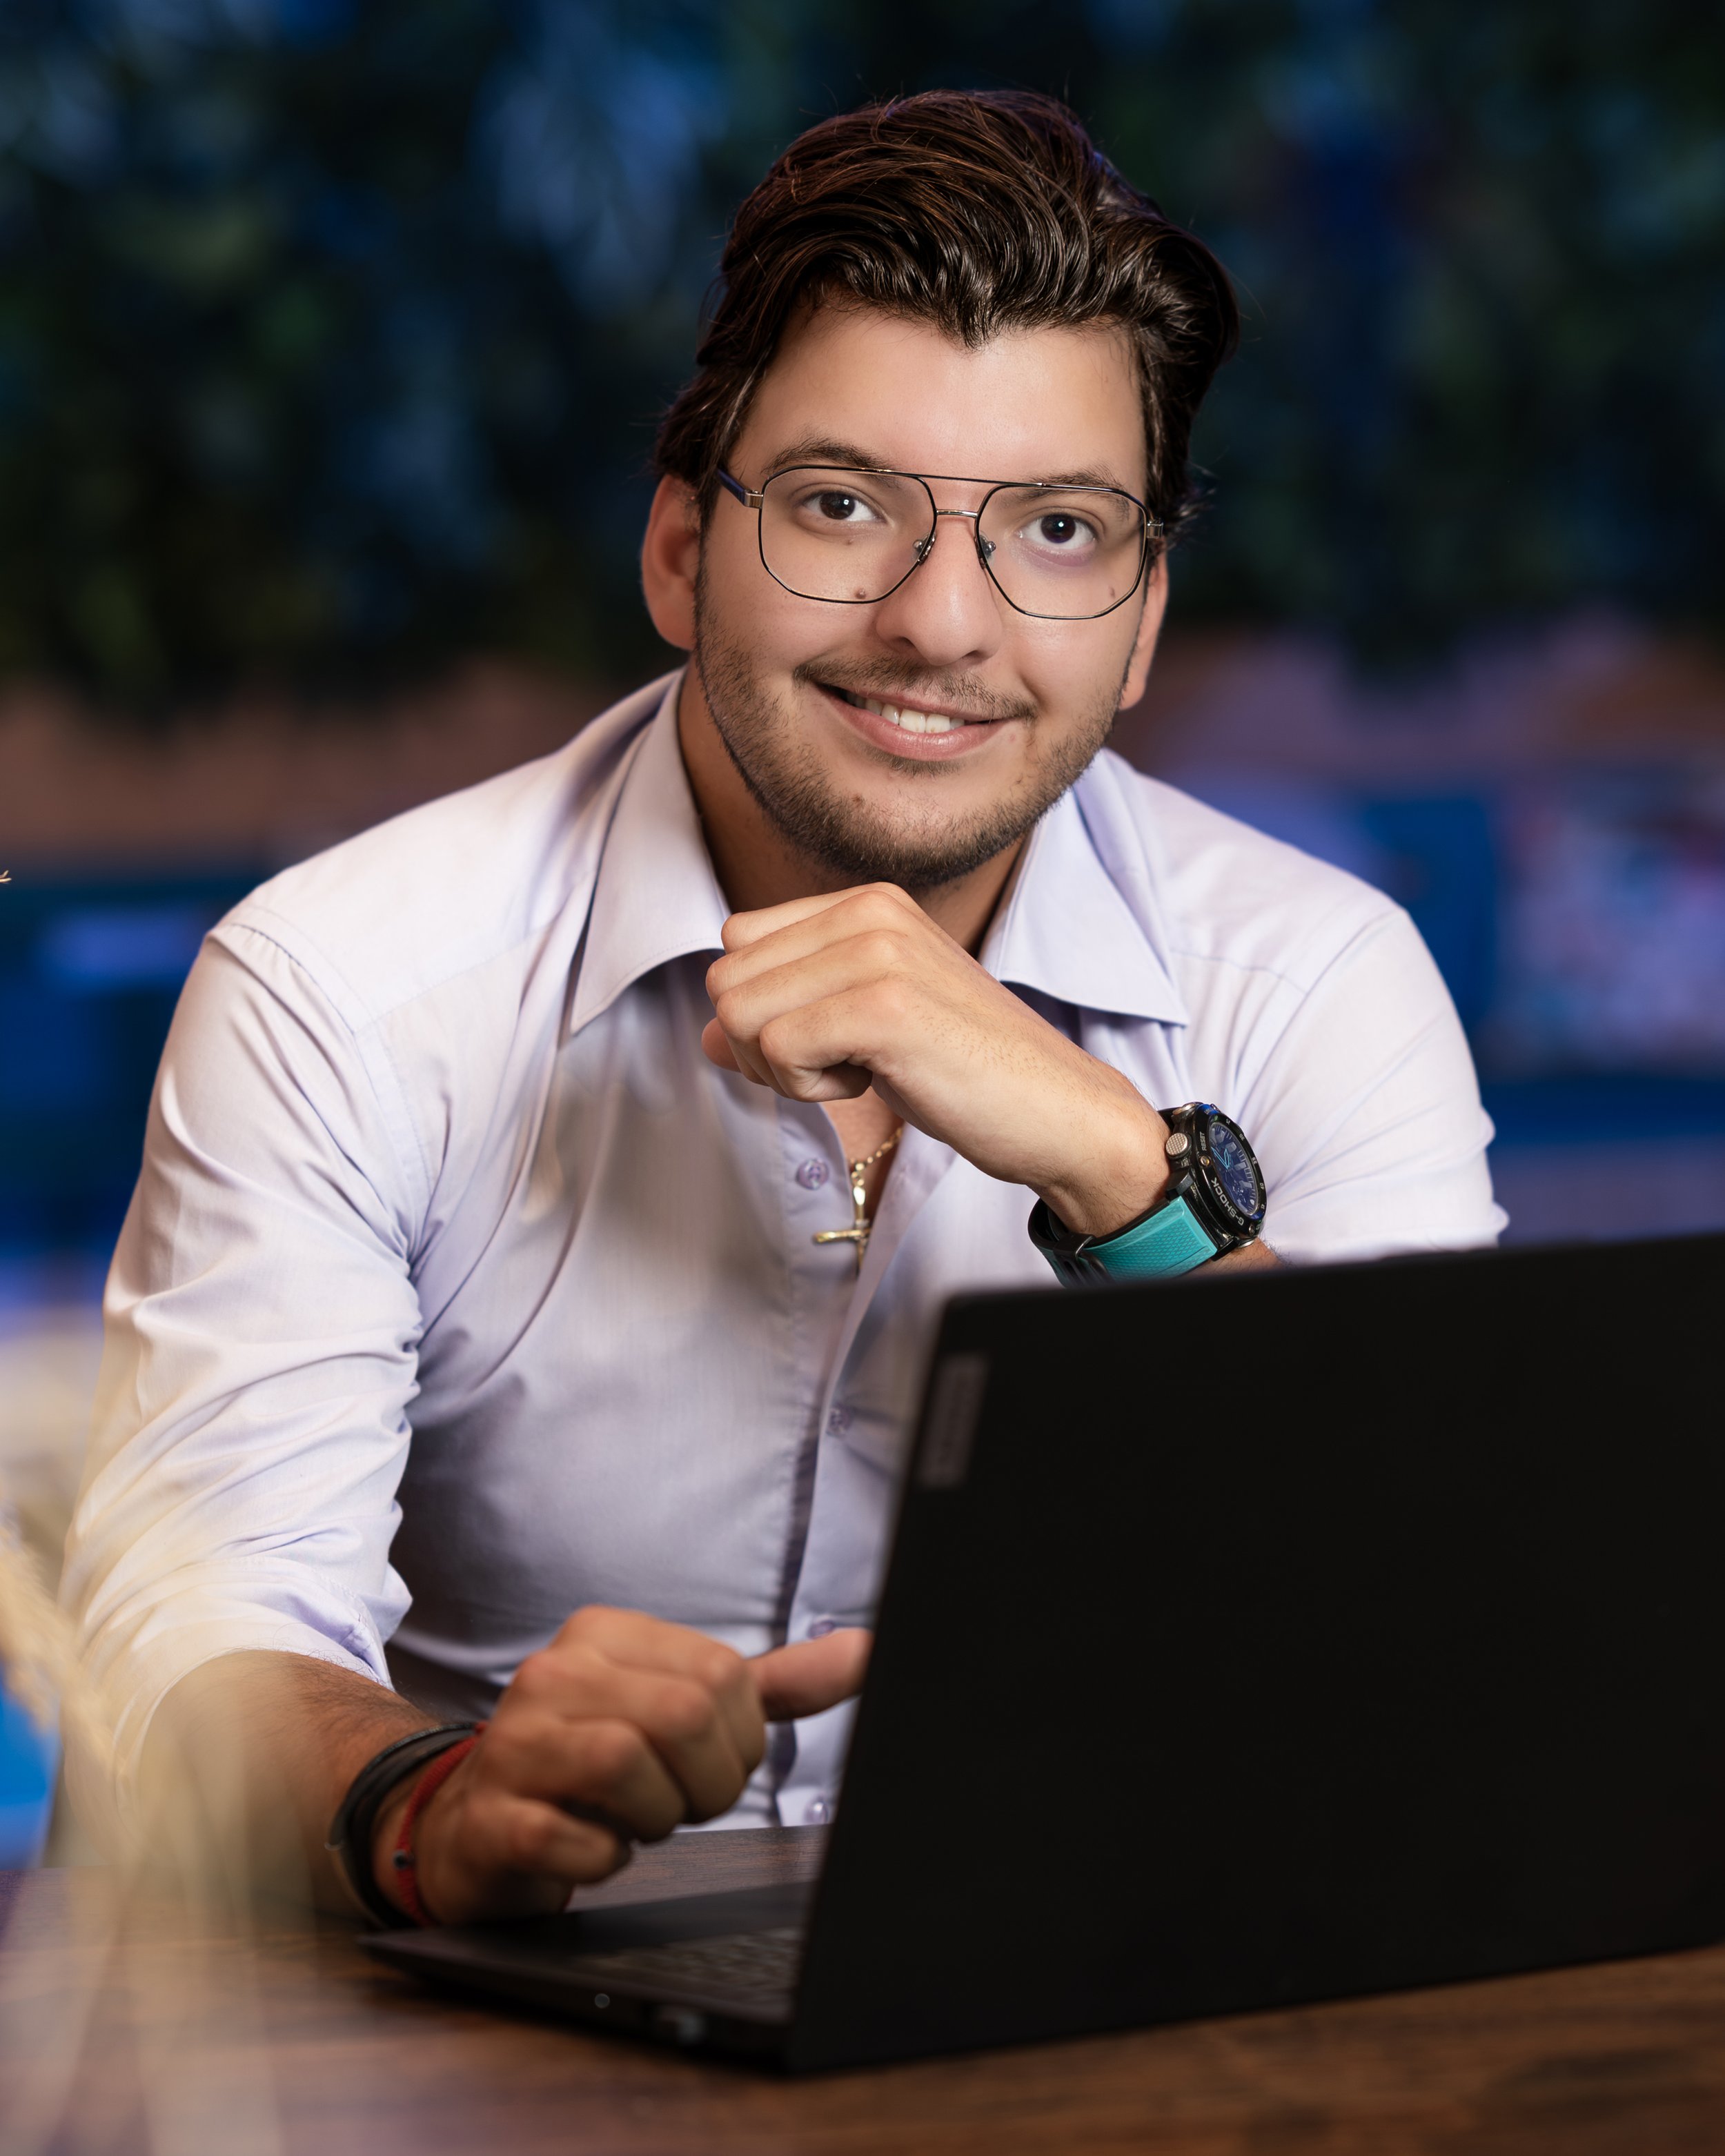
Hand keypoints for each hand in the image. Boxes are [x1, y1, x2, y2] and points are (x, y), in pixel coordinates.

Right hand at [380, 1606, 869, 1924]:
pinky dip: (607, 1860)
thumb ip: (770, 1686)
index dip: (740, 1738)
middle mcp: (553, 1674)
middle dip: (707, 1781)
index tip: (709, 1761)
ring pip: (628, 1767)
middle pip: (683, 1715)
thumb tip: (864, 1652)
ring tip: (635, 1820)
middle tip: (681, 1801)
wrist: (474, 1828)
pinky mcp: (493, 1819)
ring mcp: (514, 1744)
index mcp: (604, 1635)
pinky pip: (579, 1842)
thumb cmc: (591, 1765)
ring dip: (657, 1817)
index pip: (720, 1674)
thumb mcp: (678, 1710)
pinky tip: (593, 1847)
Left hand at [704, 882, 1169, 1237]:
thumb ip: (787, 1015)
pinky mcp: (883, 1006)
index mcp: (868, 902)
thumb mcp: (865, 1028)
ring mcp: (878, 953)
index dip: (763, 1007)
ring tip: (861, 1071)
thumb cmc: (967, 1071)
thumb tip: (705, 1037)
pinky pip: (774, 1047)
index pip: (739, 942)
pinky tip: (873, 1081)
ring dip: (784, 1068)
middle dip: (761, 1044)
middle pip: (726, 979)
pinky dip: (808, 1086)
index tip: (830, 1040)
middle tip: (841, 1065)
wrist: (1058, 1110)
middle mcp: (869, 910)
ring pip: (737, 1013)